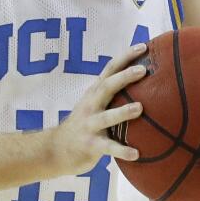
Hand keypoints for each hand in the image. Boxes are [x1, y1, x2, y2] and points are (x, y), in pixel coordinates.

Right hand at [48, 43, 146, 174]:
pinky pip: (108, 148)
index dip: (125, 57)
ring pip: (106, 117)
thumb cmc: (84, 124)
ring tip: (139, 108)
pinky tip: (136, 154)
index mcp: (94, 93)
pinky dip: (122, 150)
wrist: (56, 149)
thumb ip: (112, 94)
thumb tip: (144, 81)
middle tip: (143, 70)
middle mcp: (91, 105)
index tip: (143, 46)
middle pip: (107, 87)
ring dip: (122, 112)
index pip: (110, 69)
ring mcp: (89, 125)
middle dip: (124, 77)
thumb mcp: (93, 104)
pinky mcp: (90, 145)